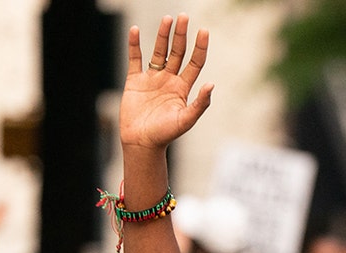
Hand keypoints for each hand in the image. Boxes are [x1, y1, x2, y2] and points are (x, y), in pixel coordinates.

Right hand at [120, 15, 212, 150]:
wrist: (142, 142)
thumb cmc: (166, 134)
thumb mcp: (186, 120)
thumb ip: (200, 103)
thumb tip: (212, 84)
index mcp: (183, 88)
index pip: (194, 62)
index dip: (199, 47)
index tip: (203, 31)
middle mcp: (169, 80)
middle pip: (177, 52)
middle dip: (181, 35)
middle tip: (184, 17)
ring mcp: (152, 79)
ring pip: (158, 52)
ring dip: (162, 36)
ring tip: (167, 19)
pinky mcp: (135, 81)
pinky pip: (134, 59)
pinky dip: (134, 45)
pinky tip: (135, 30)